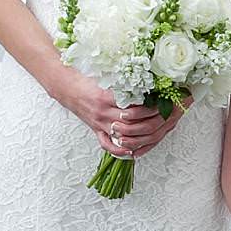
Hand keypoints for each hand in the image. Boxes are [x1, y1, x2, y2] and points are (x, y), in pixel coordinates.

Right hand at [55, 69, 169, 159]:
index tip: (161, 103)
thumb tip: (147, 81)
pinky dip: (120, 150)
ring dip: (138, 136)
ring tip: (154, 132)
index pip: (131, 106)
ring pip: (122, 134)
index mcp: (106, 98)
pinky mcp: (96, 130)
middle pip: (130, 122)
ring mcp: (99, 123)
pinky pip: (107, 145)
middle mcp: (103, 113)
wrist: (67, 88)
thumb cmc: (87, 81)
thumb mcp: (106, 78)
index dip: (148, 107)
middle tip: (162, 118)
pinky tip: (132, 151)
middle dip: (148, 121)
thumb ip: (124, 83)